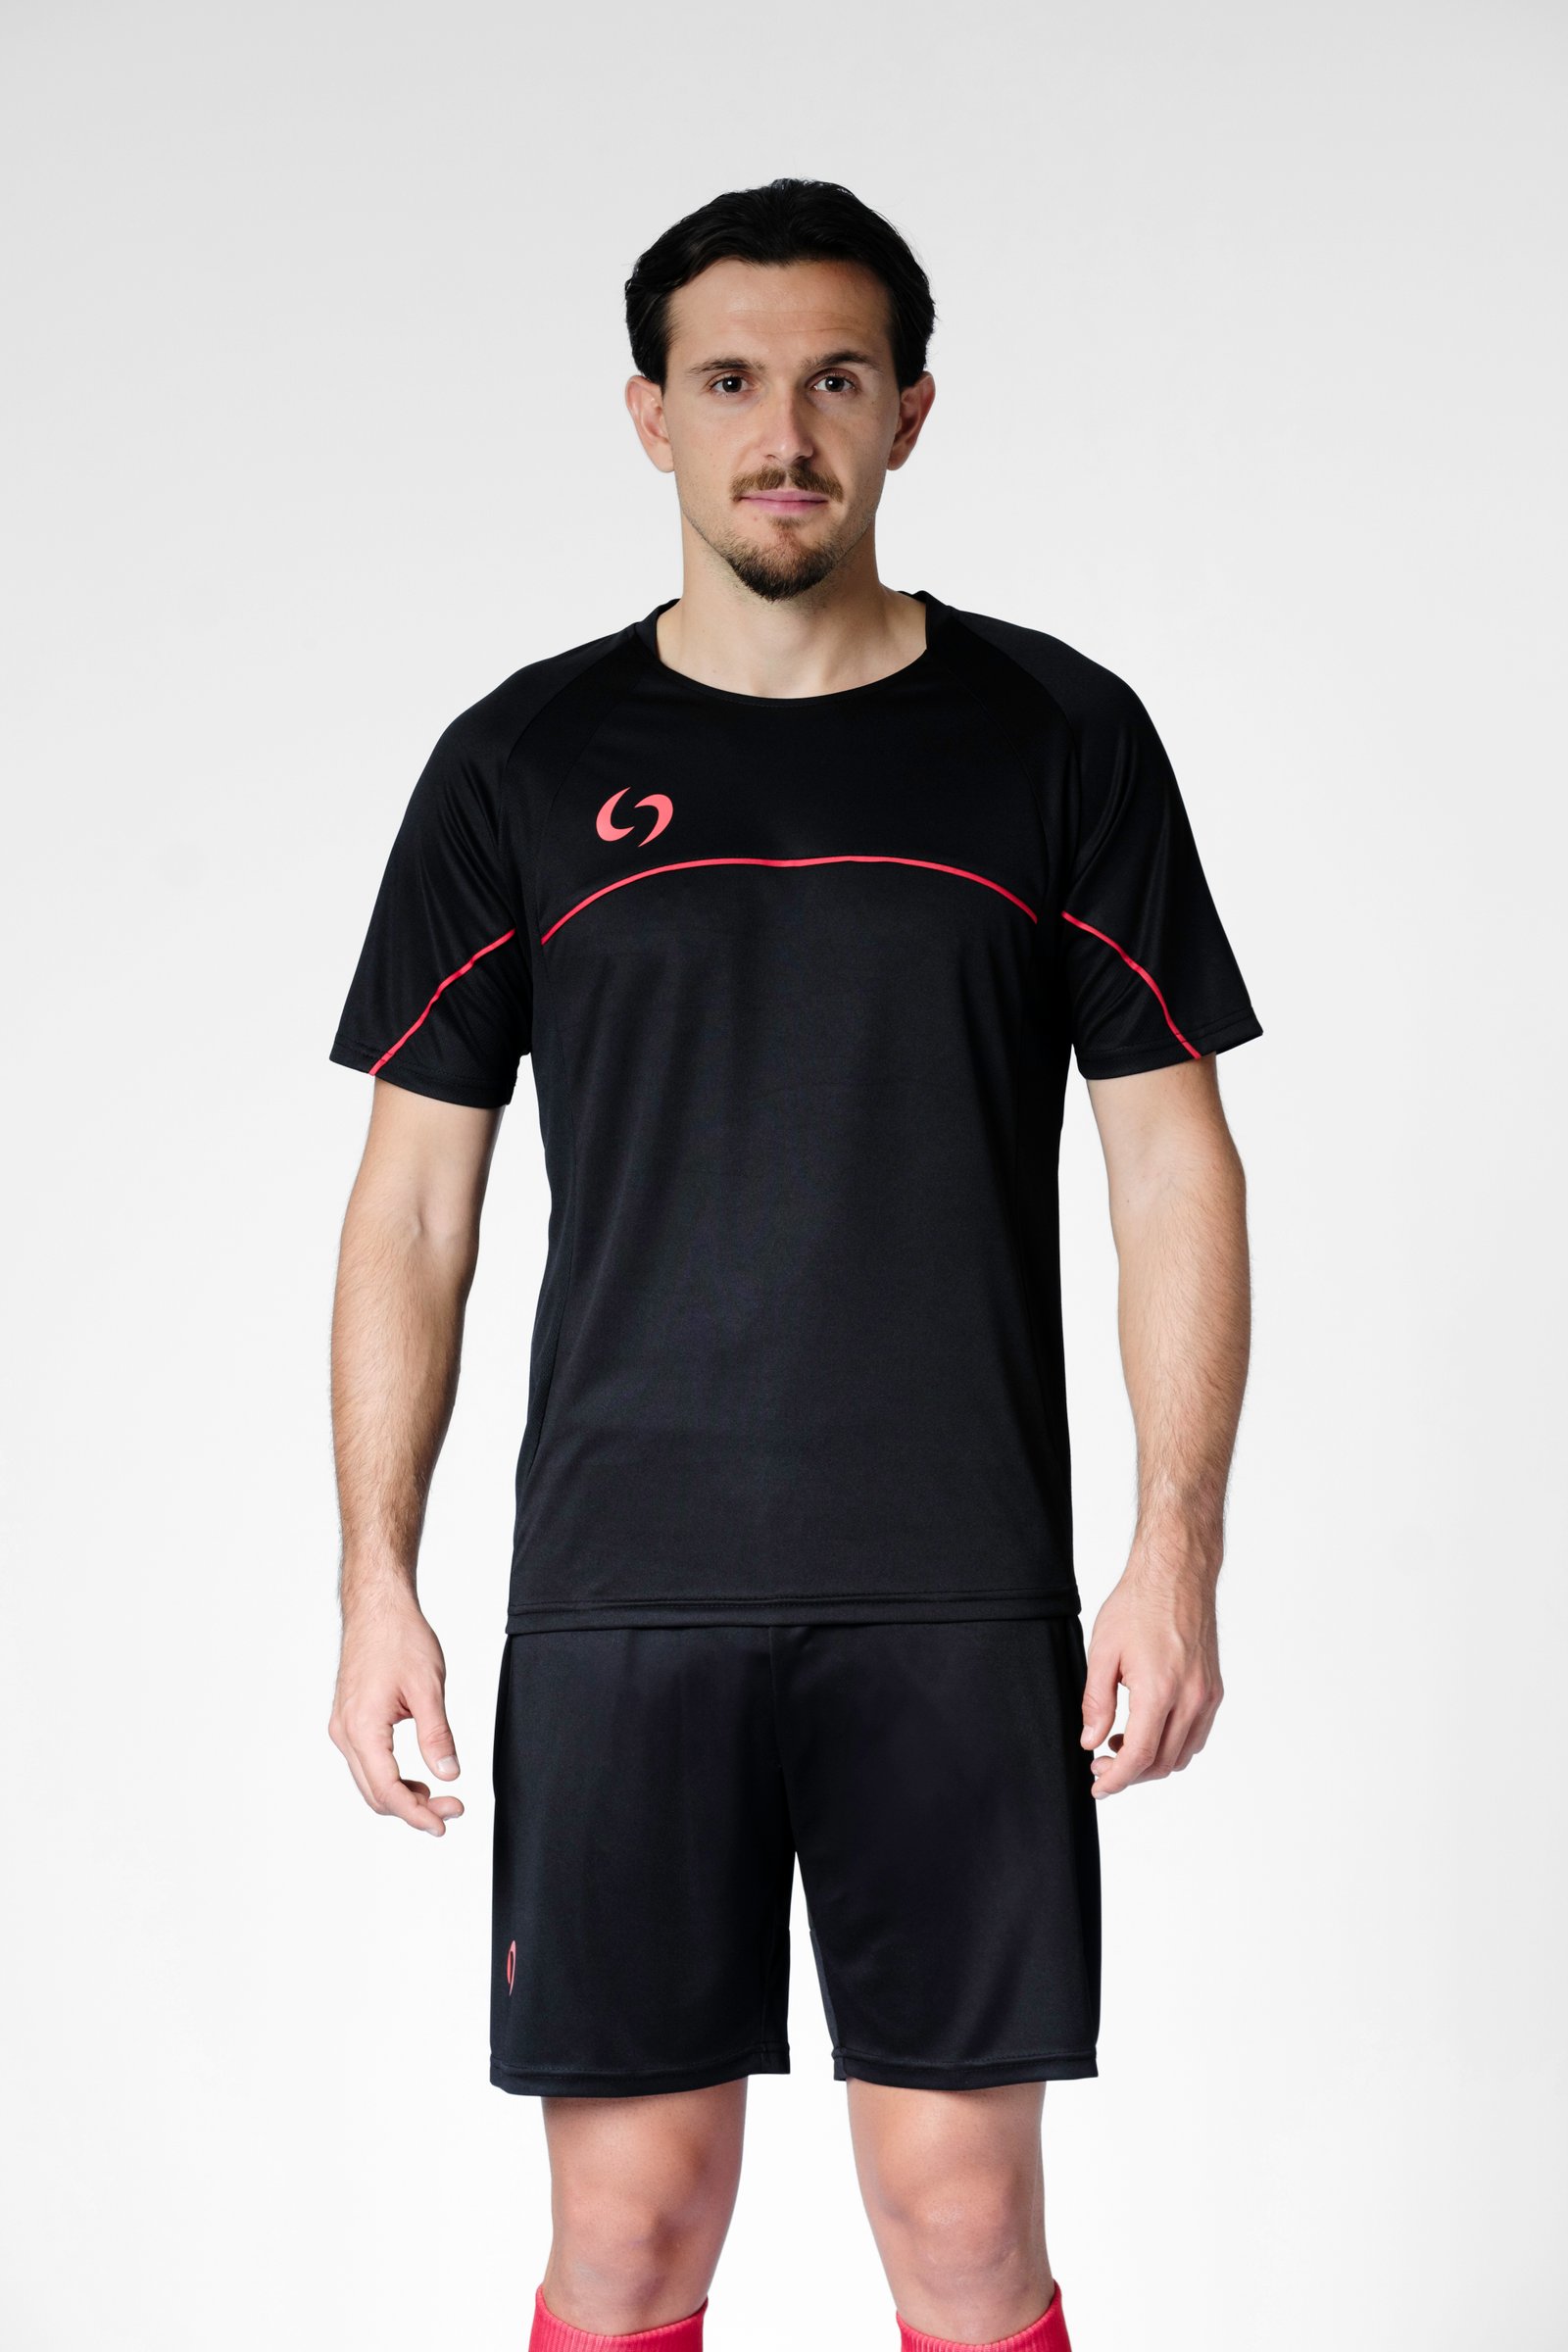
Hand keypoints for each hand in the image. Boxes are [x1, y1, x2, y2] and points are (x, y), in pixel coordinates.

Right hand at [328, 1595, 463, 1835]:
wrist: (377, 1607)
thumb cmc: (400, 1637)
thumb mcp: (428, 1687)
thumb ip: (437, 1736)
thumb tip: (448, 1776)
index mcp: (362, 1727)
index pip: (387, 1790)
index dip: (416, 1814)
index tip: (443, 1824)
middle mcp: (345, 1733)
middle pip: (375, 1793)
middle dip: (414, 1809)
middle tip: (453, 1808)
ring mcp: (343, 1727)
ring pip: (370, 1781)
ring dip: (402, 1796)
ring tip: (440, 1796)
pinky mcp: (349, 1720)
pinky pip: (367, 1763)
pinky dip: (392, 1777)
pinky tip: (419, 1777)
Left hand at [1079, 1556, 1223, 1797]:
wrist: (1177, 1575)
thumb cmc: (1138, 1604)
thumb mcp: (1102, 1651)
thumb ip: (1095, 1702)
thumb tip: (1090, 1742)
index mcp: (1160, 1690)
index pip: (1138, 1757)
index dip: (1115, 1780)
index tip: (1098, 1786)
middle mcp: (1191, 1698)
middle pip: (1162, 1763)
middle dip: (1130, 1775)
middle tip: (1101, 1767)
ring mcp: (1208, 1696)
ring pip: (1182, 1755)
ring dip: (1152, 1762)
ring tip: (1120, 1746)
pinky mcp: (1215, 1690)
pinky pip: (1196, 1735)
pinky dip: (1172, 1745)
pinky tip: (1148, 1730)